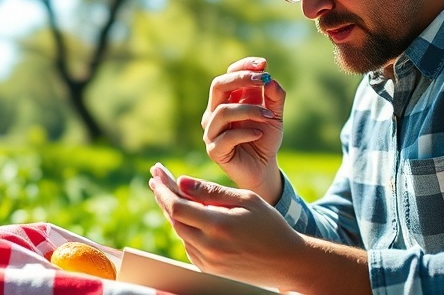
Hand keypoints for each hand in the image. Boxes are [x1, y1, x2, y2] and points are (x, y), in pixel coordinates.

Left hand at [148, 173, 304, 289]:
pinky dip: (184, 227)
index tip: (156, 175)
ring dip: (172, 211)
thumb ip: (212, 192)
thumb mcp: (246, 200)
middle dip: (163, 197)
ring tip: (168, 191)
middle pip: (174, 220)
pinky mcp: (208, 270)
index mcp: (218, 226)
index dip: (164, 190)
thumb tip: (182, 182)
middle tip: (156, 178)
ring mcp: (207, 262)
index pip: (178, 207)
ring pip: (180, 232)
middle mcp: (209, 247)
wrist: (287, 262)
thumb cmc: (270, 226)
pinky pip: (188, 245)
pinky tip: (184, 213)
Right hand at [202, 57, 285, 202]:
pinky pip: (226, 136)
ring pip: (223, 110)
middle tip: (262, 80)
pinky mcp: (214, 150)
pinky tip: (260, 133)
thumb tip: (270, 79)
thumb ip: (274, 97)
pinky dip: (246, 132)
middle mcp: (215, 112)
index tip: (263, 64)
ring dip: (249, 109)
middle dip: (241, 79)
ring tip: (269, 116)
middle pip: (218, 85)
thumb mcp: (275, 115)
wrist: (263, 168)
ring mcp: (212, 131)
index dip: (243, 66)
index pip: (228, 74)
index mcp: (228, 99)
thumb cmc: (265, 138)